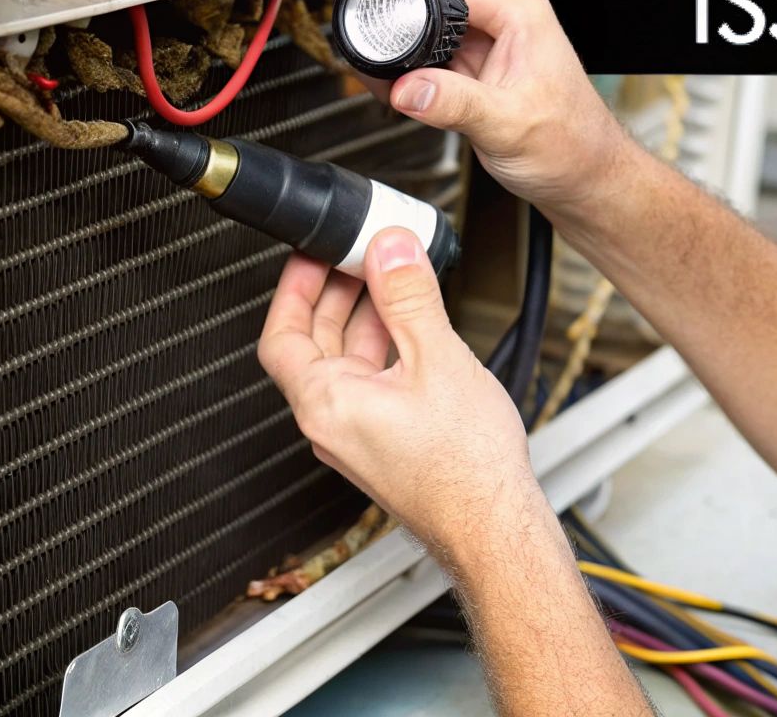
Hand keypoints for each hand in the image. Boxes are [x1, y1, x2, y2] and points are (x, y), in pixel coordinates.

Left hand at [257, 226, 541, 556]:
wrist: (496, 527)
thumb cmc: (466, 468)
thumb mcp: (437, 359)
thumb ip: (408, 296)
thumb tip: (389, 249)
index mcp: (325, 403)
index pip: (281, 333)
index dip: (294, 286)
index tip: (313, 254)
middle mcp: (331, 424)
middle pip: (312, 344)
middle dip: (334, 293)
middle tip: (358, 256)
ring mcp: (356, 436)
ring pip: (345, 362)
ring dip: (363, 317)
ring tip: (392, 280)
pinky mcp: (383, 444)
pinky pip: (370, 383)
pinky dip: (384, 346)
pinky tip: (414, 327)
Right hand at [373, 0, 633, 216]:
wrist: (584, 176)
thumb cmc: (571, 146)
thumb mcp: (508, 125)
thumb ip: (454, 104)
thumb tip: (406, 88)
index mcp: (518, 10)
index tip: (378, 21)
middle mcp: (504, 16)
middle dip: (398, 24)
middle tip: (380, 60)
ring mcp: (489, 40)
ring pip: (426, 26)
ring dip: (404, 51)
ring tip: (391, 81)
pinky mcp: (477, 66)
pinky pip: (431, 55)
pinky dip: (412, 72)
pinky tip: (406, 92)